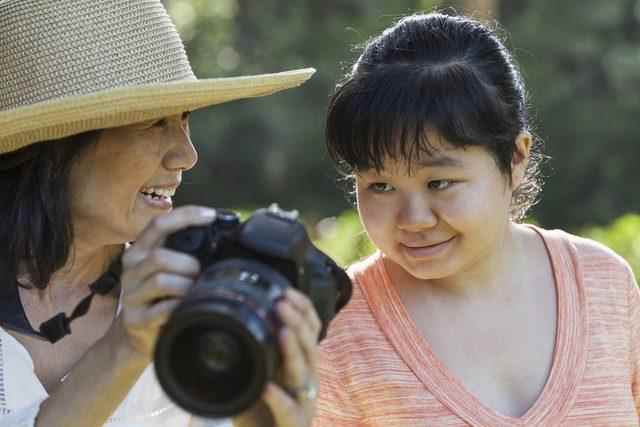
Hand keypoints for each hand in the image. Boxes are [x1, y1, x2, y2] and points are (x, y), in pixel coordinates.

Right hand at [114, 206, 216, 359]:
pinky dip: (180, 306)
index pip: (159, 224)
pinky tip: (185, 307)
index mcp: (139, 250)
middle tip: (201, 273)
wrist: (136, 335)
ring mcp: (131, 294)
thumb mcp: (166, 268)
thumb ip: (183, 250)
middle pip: (159, 256)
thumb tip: (221, 233)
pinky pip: (163, 308)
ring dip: (186, 286)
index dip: (186, 216)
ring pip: (161, 281)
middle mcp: (131, 269)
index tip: (211, 216)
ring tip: (194, 291)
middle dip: (189, 264)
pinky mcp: (135, 319)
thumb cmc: (160, 295)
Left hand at [262, 288, 321, 426]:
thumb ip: (253, 351)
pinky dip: (279, 399)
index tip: (286, 291)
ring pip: (304, 373)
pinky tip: (267, 388)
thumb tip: (230, 318)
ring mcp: (304, 403)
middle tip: (281, 303)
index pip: (311, 330)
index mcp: (301, 363)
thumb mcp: (258, 374)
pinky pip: (290, 411)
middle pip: (310, 346)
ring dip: (293, 350)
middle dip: (297, 322)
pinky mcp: (295, 424)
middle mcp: (307, 380)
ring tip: (283, 332)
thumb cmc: (261, 409)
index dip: (303, 309)